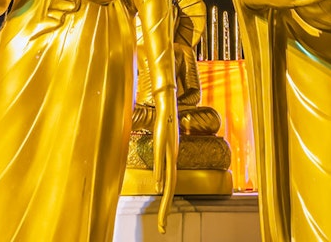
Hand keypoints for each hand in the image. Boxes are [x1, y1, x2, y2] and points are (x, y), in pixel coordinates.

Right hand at [152, 95, 178, 232]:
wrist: (167, 102)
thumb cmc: (164, 122)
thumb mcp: (161, 146)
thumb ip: (159, 162)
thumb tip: (157, 180)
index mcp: (172, 161)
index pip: (171, 187)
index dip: (167, 205)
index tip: (163, 223)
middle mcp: (173, 158)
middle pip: (172, 188)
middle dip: (166, 210)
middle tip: (161, 229)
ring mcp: (170, 150)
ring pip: (169, 177)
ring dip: (165, 198)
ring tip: (161, 216)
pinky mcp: (164, 140)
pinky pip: (161, 160)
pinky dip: (159, 174)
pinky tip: (158, 185)